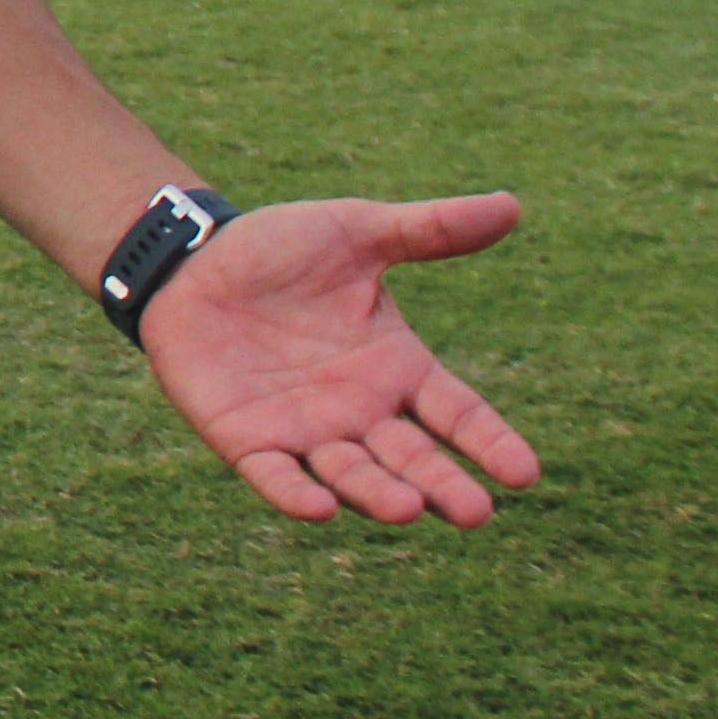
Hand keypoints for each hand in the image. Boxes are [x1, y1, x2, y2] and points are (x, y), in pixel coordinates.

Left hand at [139, 193, 537, 526]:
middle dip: (443, 487)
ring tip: (408, 509)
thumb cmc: (281, 249)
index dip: (490, 443)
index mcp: (397, 367)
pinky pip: (275, 476)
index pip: (457, 413)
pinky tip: (319, 509)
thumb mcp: (359, 232)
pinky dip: (295, 494)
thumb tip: (511, 205)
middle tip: (476, 513)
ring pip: (351, 475)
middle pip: (412, 459)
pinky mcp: (248, 441)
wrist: (192, 260)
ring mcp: (306, 431)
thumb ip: (430, 229)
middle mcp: (360, 410)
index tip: (525, 474)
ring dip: (378, 495)